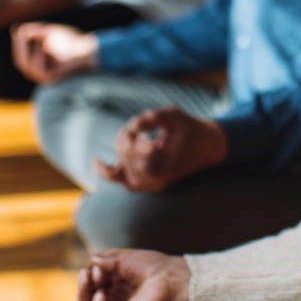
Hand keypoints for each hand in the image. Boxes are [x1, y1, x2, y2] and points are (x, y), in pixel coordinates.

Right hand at [12, 22, 98, 83]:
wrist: (92, 49)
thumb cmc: (74, 42)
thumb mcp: (52, 33)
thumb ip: (37, 31)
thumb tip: (20, 30)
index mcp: (40, 63)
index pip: (22, 56)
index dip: (18, 44)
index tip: (16, 29)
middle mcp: (41, 72)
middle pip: (22, 63)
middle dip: (19, 47)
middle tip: (19, 33)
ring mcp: (48, 77)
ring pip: (28, 68)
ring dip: (25, 52)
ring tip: (28, 37)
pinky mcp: (56, 78)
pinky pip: (41, 72)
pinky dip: (38, 59)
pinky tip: (40, 47)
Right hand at [78, 249, 189, 300]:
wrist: (170, 276)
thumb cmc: (151, 265)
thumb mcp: (125, 258)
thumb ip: (107, 260)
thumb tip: (91, 259)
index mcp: (116, 283)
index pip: (93, 284)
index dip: (90, 275)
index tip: (94, 265)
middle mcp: (115, 298)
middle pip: (89, 298)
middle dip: (84, 286)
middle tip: (86, 274)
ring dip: (85, 296)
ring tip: (90, 280)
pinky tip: (102, 295)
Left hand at [94, 107, 228, 192]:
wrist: (204, 148)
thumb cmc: (189, 129)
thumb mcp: (175, 116)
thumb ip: (154, 117)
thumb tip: (132, 125)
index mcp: (168, 164)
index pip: (141, 156)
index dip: (135, 140)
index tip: (142, 130)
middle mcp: (159, 179)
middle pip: (131, 163)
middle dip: (126, 143)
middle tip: (132, 129)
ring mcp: (152, 185)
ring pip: (125, 174)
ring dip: (120, 154)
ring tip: (127, 137)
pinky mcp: (146, 184)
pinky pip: (123, 182)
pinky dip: (108, 173)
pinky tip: (96, 162)